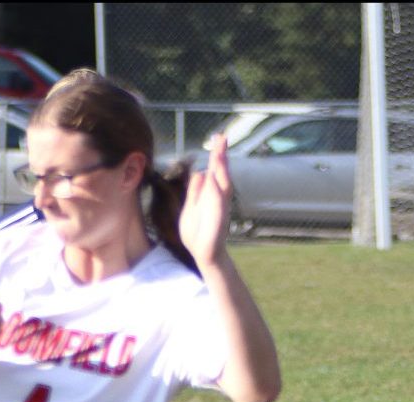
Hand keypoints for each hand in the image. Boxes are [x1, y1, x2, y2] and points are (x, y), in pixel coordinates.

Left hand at [179, 135, 232, 268]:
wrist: (202, 253)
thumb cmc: (196, 233)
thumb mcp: (190, 208)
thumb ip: (194, 192)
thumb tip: (200, 173)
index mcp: (209, 194)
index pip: (212, 170)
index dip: (215, 155)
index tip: (217, 138)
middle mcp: (217, 197)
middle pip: (220, 172)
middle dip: (221, 155)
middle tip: (222, 137)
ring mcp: (219, 205)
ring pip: (222, 182)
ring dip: (221, 166)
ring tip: (219, 151)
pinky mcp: (219, 215)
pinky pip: (219, 199)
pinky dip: (216, 187)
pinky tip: (212, 174)